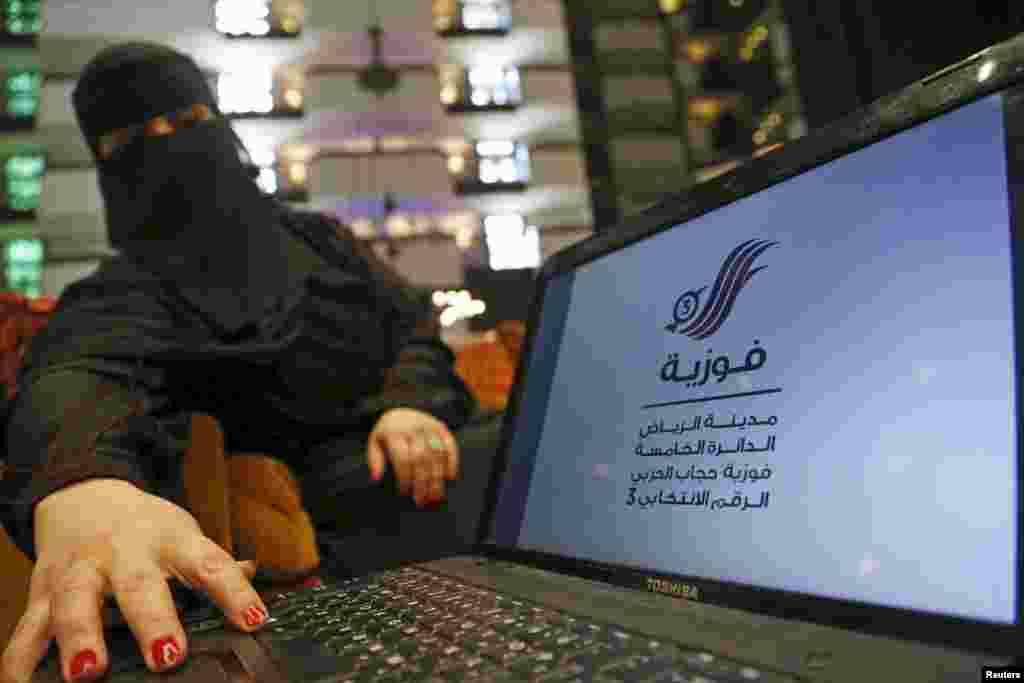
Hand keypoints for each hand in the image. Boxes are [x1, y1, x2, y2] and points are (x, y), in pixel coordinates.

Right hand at [1, 479, 268, 682]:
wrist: (84, 496)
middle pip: (138, 584)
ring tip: (88, 673)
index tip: (255, 619)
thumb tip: (253, 576)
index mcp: (171, 540)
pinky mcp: (41, 591)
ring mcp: (79, 571)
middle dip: (152, 620)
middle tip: (168, 655)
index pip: (210, 565)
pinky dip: (21, 660)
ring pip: (75, 601)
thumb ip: (215, 566)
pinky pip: (27, 629)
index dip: (235, 592)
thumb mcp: (185, 537)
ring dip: (80, 637)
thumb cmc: (145, 528)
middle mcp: (124, 552)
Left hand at [366, 408, 458, 506]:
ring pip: (437, 454)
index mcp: (395, 432)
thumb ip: (374, 460)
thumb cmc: (387, 432)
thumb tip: (376, 478)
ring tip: (435, 496)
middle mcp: (414, 428)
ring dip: (437, 477)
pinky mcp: (441, 427)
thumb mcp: (375, 442)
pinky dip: (452, 461)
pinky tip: (450, 477)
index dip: (405, 478)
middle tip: (422, 501)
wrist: (401, 410)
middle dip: (422, 482)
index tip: (404, 493)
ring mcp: (429, 426)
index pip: (403, 458)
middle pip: (421, 458)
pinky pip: (450, 445)